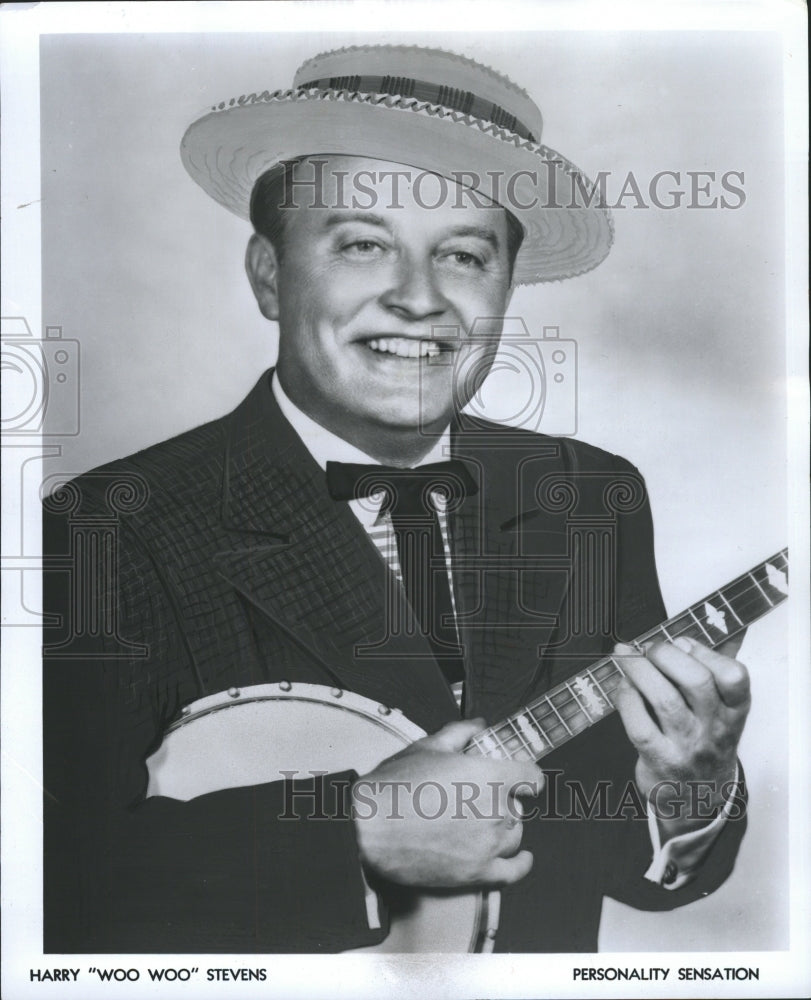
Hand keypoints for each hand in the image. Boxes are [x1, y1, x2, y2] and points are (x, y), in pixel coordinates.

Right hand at [352, 718, 542, 887]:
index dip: (524, 773)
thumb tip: (478, 726)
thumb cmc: (394, 787)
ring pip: (514, 836)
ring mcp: (487, 845)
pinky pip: (512, 872)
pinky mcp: (476, 873)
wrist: (368, 828)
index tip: (519, 775)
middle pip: (518, 806)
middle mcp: (495, 811)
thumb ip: (460, 733)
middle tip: (478, 797)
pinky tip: (522, 859)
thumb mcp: (427, 747)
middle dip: (503, 799)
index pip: (531, 776)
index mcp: (488, 777)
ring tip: (482, 822)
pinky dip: (521, 865)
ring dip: (505, 827)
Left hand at [613, 634, 749, 838]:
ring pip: (664, 699)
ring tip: (625, 656)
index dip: (705, 651)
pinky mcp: (660, 760)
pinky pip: (639, 724)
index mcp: (734, 712)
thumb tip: (680, 640)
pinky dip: (626, 698)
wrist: (697, 799)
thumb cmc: (702, 743)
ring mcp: (688, 747)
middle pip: (697, 682)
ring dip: (639, 669)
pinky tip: (623, 687)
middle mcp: (715, 730)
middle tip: (649, 648)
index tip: (683, 643)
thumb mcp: (718, 713)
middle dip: (666, 654)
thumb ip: (707, 676)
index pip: (734, 676)